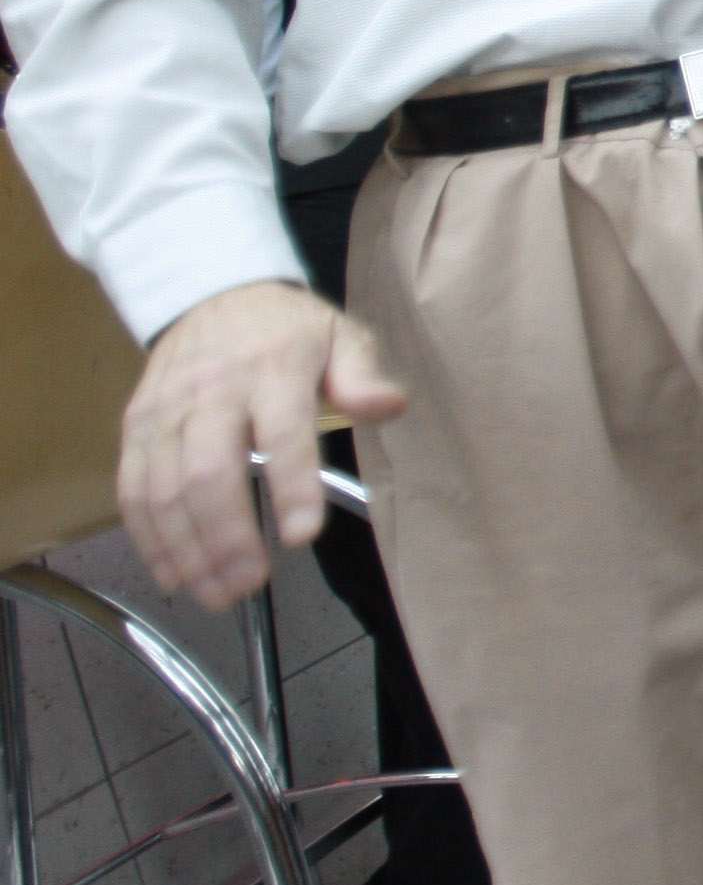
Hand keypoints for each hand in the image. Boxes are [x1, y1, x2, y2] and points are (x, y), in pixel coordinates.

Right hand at [120, 281, 405, 610]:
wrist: (210, 291)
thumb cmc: (287, 328)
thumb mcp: (339, 335)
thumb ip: (362, 374)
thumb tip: (389, 405)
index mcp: (273, 370)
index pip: (283, 433)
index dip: (291, 486)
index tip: (302, 534)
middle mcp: (211, 392)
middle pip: (209, 472)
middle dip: (227, 536)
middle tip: (249, 584)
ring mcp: (165, 411)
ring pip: (164, 488)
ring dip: (186, 549)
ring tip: (217, 593)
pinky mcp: (134, 426)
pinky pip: (131, 487)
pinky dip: (148, 535)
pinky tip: (173, 572)